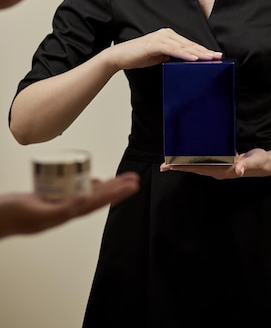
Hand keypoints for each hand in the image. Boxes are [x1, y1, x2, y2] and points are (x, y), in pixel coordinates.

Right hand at [0, 171, 138, 237]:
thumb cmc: (12, 215)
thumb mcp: (37, 211)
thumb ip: (62, 209)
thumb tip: (86, 202)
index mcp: (66, 214)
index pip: (97, 202)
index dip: (116, 193)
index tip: (131, 186)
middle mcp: (66, 209)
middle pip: (97, 197)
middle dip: (117, 188)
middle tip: (134, 179)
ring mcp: (59, 204)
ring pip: (88, 193)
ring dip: (105, 186)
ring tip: (121, 180)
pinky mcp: (51, 198)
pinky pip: (74, 190)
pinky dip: (85, 184)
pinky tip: (93, 180)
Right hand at [111, 28, 222, 69]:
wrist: (121, 56)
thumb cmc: (139, 57)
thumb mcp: (160, 57)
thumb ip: (172, 56)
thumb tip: (185, 62)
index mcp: (169, 36)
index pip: (189, 44)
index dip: (203, 50)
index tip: (215, 55)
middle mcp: (167, 33)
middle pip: (189, 44)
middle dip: (205, 51)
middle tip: (218, 56)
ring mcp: (161, 37)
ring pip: (184, 46)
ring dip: (198, 53)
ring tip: (210, 58)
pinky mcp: (155, 44)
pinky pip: (173, 50)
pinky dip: (184, 54)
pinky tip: (194, 58)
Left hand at [160, 148, 269, 178]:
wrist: (264, 164)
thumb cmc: (259, 161)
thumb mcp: (254, 160)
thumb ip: (246, 164)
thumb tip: (239, 170)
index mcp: (222, 170)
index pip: (199, 168)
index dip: (184, 167)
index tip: (171, 166)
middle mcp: (218, 171)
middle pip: (194, 169)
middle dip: (179, 167)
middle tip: (163, 165)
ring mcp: (218, 169)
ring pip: (197, 167)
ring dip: (184, 165)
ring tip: (170, 162)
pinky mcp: (220, 165)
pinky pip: (203, 163)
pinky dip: (193, 161)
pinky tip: (187, 158)